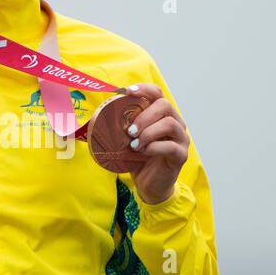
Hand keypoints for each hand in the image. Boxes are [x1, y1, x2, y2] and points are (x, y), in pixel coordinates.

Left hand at [119, 82, 188, 204]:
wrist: (150, 186)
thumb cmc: (139, 160)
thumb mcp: (128, 141)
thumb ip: (120, 128)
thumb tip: (94, 118)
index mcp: (162, 115)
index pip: (158, 93)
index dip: (144, 89)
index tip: (127, 92)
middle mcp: (175, 123)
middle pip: (164, 105)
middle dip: (144, 115)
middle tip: (129, 130)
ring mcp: (181, 139)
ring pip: (169, 124)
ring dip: (148, 132)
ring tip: (134, 144)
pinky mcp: (181, 155)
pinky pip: (170, 146)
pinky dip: (153, 147)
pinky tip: (142, 152)